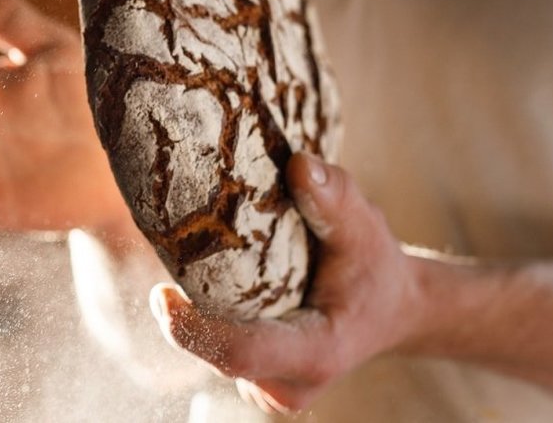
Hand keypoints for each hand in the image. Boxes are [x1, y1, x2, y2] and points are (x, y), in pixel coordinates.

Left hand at [149, 153, 422, 413]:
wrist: (391, 308)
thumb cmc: (376, 268)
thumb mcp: (365, 228)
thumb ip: (335, 198)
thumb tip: (299, 163)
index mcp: (317, 353)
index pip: (242, 352)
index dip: (194, 330)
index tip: (160, 294)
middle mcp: (288, 384)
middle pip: (217, 351)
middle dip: (187, 310)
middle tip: (170, 250)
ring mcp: (270, 389)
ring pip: (211, 352)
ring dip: (195, 310)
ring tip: (191, 259)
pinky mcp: (256, 380)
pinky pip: (216, 350)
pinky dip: (206, 316)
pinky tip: (210, 281)